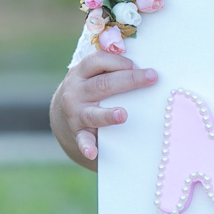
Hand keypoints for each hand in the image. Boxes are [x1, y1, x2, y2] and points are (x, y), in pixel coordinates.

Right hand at [50, 51, 157, 167]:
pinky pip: (82, 140)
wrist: (62, 114)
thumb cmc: (88, 89)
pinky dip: (87, 147)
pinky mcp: (77, 133)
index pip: (98, 60)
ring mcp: (75, 113)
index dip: (119, 61)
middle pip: (103, 84)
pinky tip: (92, 153)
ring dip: (108, 115)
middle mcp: (76, 91)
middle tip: (151, 77)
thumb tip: (142, 64)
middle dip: (129, 80)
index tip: (138, 65)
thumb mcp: (90, 74)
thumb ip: (108, 67)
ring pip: (93, 113)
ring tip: (123, 115)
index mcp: (81, 72)